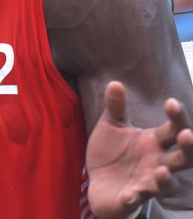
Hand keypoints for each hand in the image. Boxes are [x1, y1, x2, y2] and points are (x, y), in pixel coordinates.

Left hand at [86, 81, 192, 217]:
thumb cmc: (112, 152)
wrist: (98, 181)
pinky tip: (131, 194)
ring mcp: (147, 182)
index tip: (171, 103)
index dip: (176, 117)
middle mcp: (157, 163)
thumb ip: (115, 107)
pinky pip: (136, 199)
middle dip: (188, 147)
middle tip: (186, 135)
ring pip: (166, 184)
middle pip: (183, 158)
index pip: (173, 129)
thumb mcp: (111, 126)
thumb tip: (114, 82)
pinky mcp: (131, 197)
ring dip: (165, 178)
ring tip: (162, 170)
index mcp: (154, 142)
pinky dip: (135, 196)